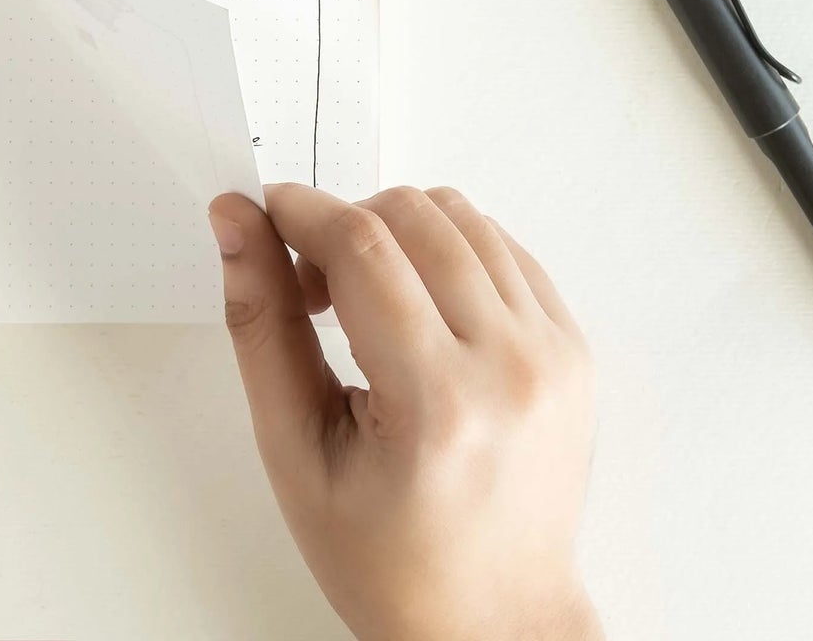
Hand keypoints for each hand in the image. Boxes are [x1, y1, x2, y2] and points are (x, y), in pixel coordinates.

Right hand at [209, 184, 600, 640]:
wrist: (494, 621)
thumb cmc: (389, 559)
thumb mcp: (296, 451)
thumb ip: (261, 324)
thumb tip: (237, 220)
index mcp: (438, 402)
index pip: (361, 245)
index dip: (299, 212)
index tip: (263, 216)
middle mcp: (511, 366)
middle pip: (412, 215)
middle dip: (342, 226)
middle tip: (312, 290)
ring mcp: (554, 353)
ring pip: (460, 216)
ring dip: (397, 232)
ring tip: (367, 302)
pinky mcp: (574, 347)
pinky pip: (503, 247)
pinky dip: (449, 252)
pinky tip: (419, 308)